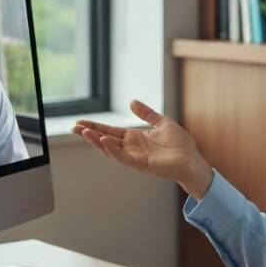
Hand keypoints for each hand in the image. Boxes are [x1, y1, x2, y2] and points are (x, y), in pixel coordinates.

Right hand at [72, 100, 213, 197]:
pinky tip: (103, 141)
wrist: (191, 159)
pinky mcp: (140, 165)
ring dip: (96, 141)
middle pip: (105, 139)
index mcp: (135, 138)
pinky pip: (122, 158)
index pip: (110, 131)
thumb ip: (146, 113)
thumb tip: (131, 101)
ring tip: (83, 132)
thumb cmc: (180, 143)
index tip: (80, 122)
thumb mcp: (161, 122)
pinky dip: (112, 150)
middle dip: (90, 134)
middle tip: (74, 127)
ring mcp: (134, 157)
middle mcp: (131, 148)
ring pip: (110, 149)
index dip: (96, 127)